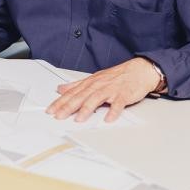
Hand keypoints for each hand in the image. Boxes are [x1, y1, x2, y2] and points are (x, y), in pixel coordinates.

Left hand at [46, 57, 160, 122]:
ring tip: (79, 119)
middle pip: (81, 96)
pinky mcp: (124, 94)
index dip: (60, 102)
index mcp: (90, 83)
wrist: (139, 70)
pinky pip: (118, 103)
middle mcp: (98, 85)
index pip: (72, 93)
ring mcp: (111, 89)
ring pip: (96, 99)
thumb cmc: (116, 76)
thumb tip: (61, 89)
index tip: (50, 110)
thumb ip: (76, 85)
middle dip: (68, 106)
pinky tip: (108, 119)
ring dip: (87, 109)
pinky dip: (113, 111)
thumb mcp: (94, 79)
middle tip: (59, 116)